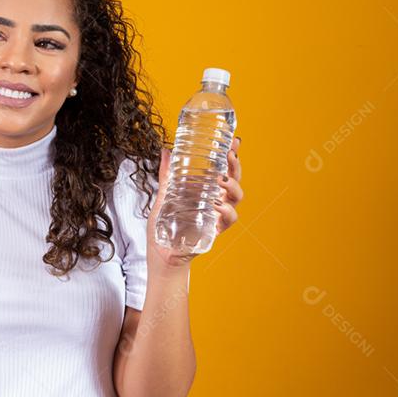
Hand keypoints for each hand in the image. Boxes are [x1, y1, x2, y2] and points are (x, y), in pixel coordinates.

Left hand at [148, 135, 244, 267]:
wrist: (161, 256)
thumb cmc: (162, 230)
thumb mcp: (162, 199)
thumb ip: (166, 178)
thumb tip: (166, 152)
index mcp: (205, 192)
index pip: (222, 170)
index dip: (231, 156)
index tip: (235, 140)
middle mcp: (215, 202)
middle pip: (234, 180)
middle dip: (235, 166)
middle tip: (229, 155)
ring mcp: (216, 216)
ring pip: (236, 198)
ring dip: (232, 186)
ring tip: (221, 180)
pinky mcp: (215, 231)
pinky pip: (228, 219)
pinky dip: (225, 211)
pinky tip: (217, 205)